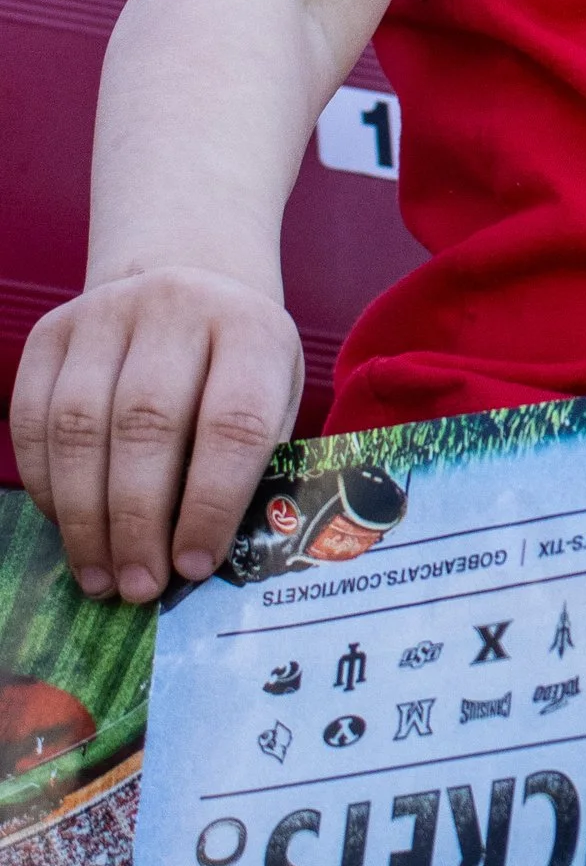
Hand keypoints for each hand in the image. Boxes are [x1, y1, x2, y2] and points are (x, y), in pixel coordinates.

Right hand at [9, 268, 301, 601]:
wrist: (190, 279)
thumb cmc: (239, 365)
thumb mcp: (273, 399)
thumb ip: (252, 465)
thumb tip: (204, 559)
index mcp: (252, 330)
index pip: (233, 423)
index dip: (211, 503)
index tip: (194, 565)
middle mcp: (178, 307)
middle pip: (146, 426)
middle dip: (138, 521)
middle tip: (139, 585)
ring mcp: (108, 312)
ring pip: (79, 424)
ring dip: (85, 515)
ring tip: (100, 576)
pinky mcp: (53, 330)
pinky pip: (32, 416)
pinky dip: (46, 483)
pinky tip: (67, 526)